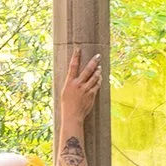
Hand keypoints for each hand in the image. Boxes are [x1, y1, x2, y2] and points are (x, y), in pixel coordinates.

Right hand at [56, 47, 100, 165]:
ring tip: (99, 67)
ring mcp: (85, 89)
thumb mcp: (65, 92)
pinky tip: (100, 78)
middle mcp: (78, 84)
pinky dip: (99, 81)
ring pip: (94, 77)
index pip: (73, 66)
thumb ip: (71, 84)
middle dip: (93, 62)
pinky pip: (97, 85)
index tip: (78, 49)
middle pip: (87, 70)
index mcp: (69, 82)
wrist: (72, 116)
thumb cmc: (67, 105)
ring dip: (98, 71)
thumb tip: (74, 77)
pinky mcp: (91, 95)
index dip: (75, 57)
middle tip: (98, 56)